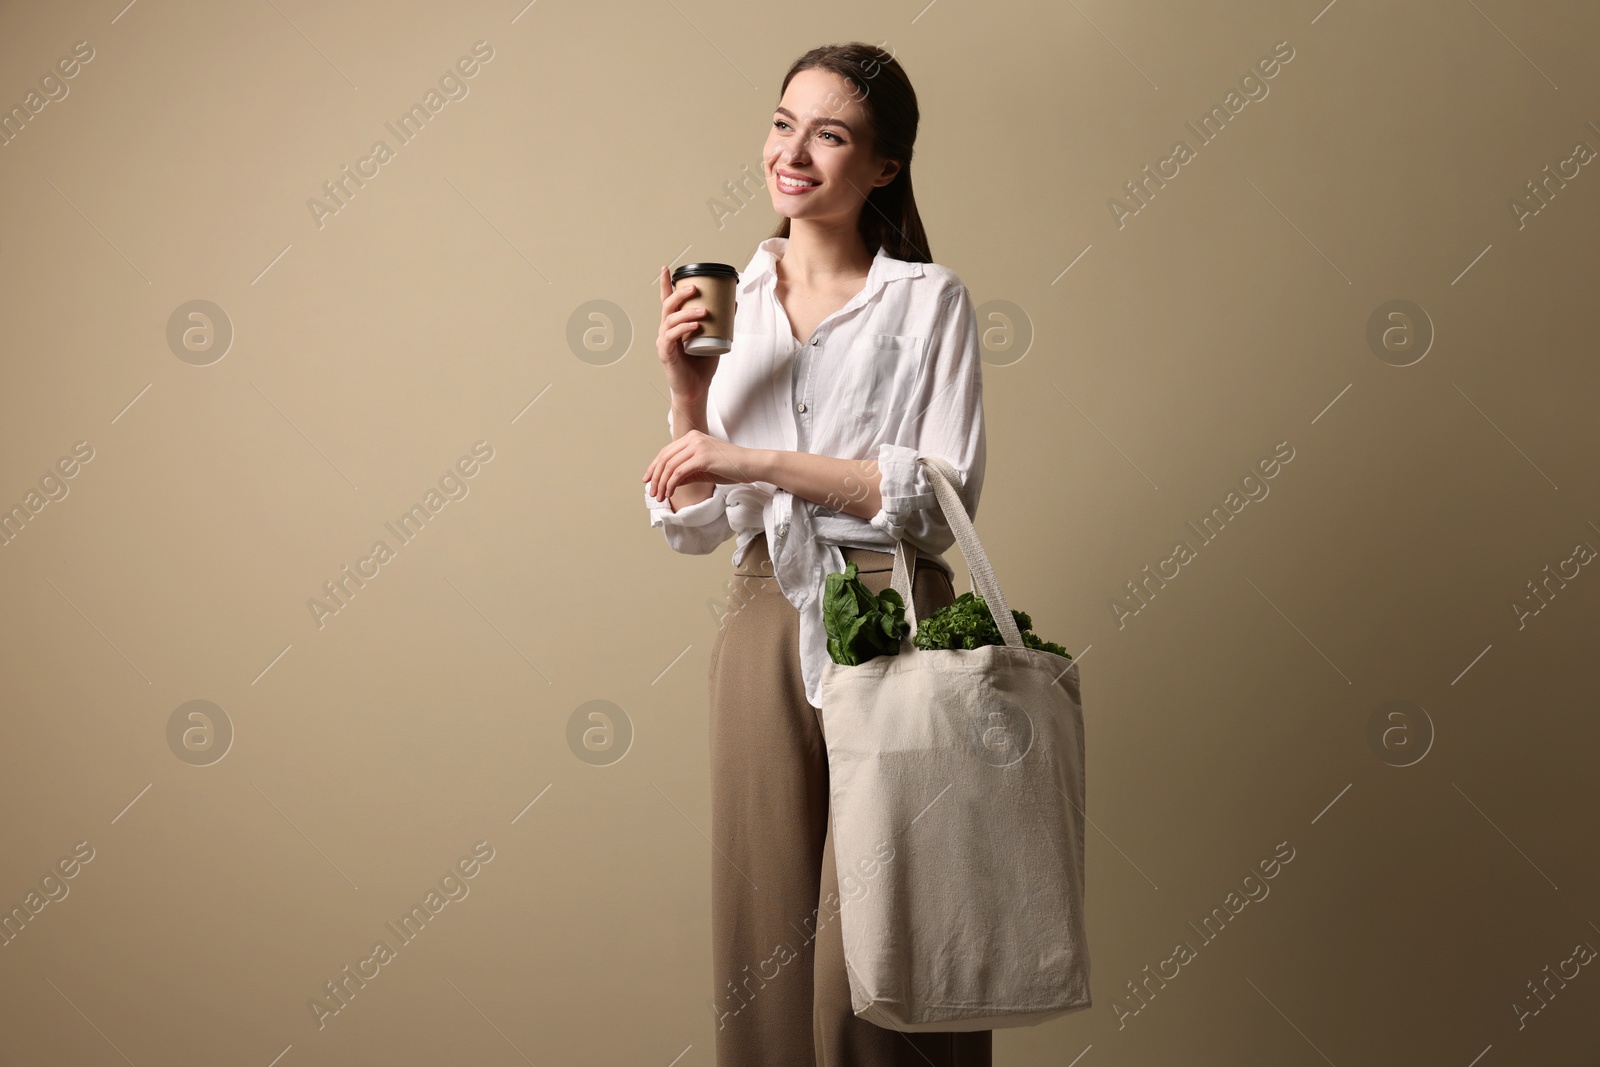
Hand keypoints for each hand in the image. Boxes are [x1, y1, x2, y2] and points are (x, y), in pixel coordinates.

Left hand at [643, 430, 764, 510]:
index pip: (666, 452)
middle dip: (655, 477)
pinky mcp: (702, 457)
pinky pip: (679, 472)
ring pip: (669, 466)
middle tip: (652, 492)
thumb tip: (670, 482)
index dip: (653, 467)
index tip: (647, 480)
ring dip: (662, 483)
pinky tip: (670, 493)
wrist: (750, 464)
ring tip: (660, 496)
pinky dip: (671, 484)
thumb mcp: (703, 469)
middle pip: (664, 458)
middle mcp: (692, 438)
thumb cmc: (731, 467)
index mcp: (692, 437)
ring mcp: (697, 446)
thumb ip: (687, 472)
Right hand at [657, 265, 719, 403]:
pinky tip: (695, 326)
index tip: (666, 268)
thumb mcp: (715, 338)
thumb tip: (733, 301)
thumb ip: (722, 321)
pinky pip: (671, 337)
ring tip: (703, 311)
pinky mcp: (666, 354)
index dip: (665, 285)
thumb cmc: (702, 365)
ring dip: (687, 312)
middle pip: (668, 306)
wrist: (696, 389)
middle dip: (680, 294)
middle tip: (696, 288)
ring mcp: (664, 342)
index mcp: (675, 325)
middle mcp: (666, 331)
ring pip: (670, 320)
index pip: (667, 301)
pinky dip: (683, 329)